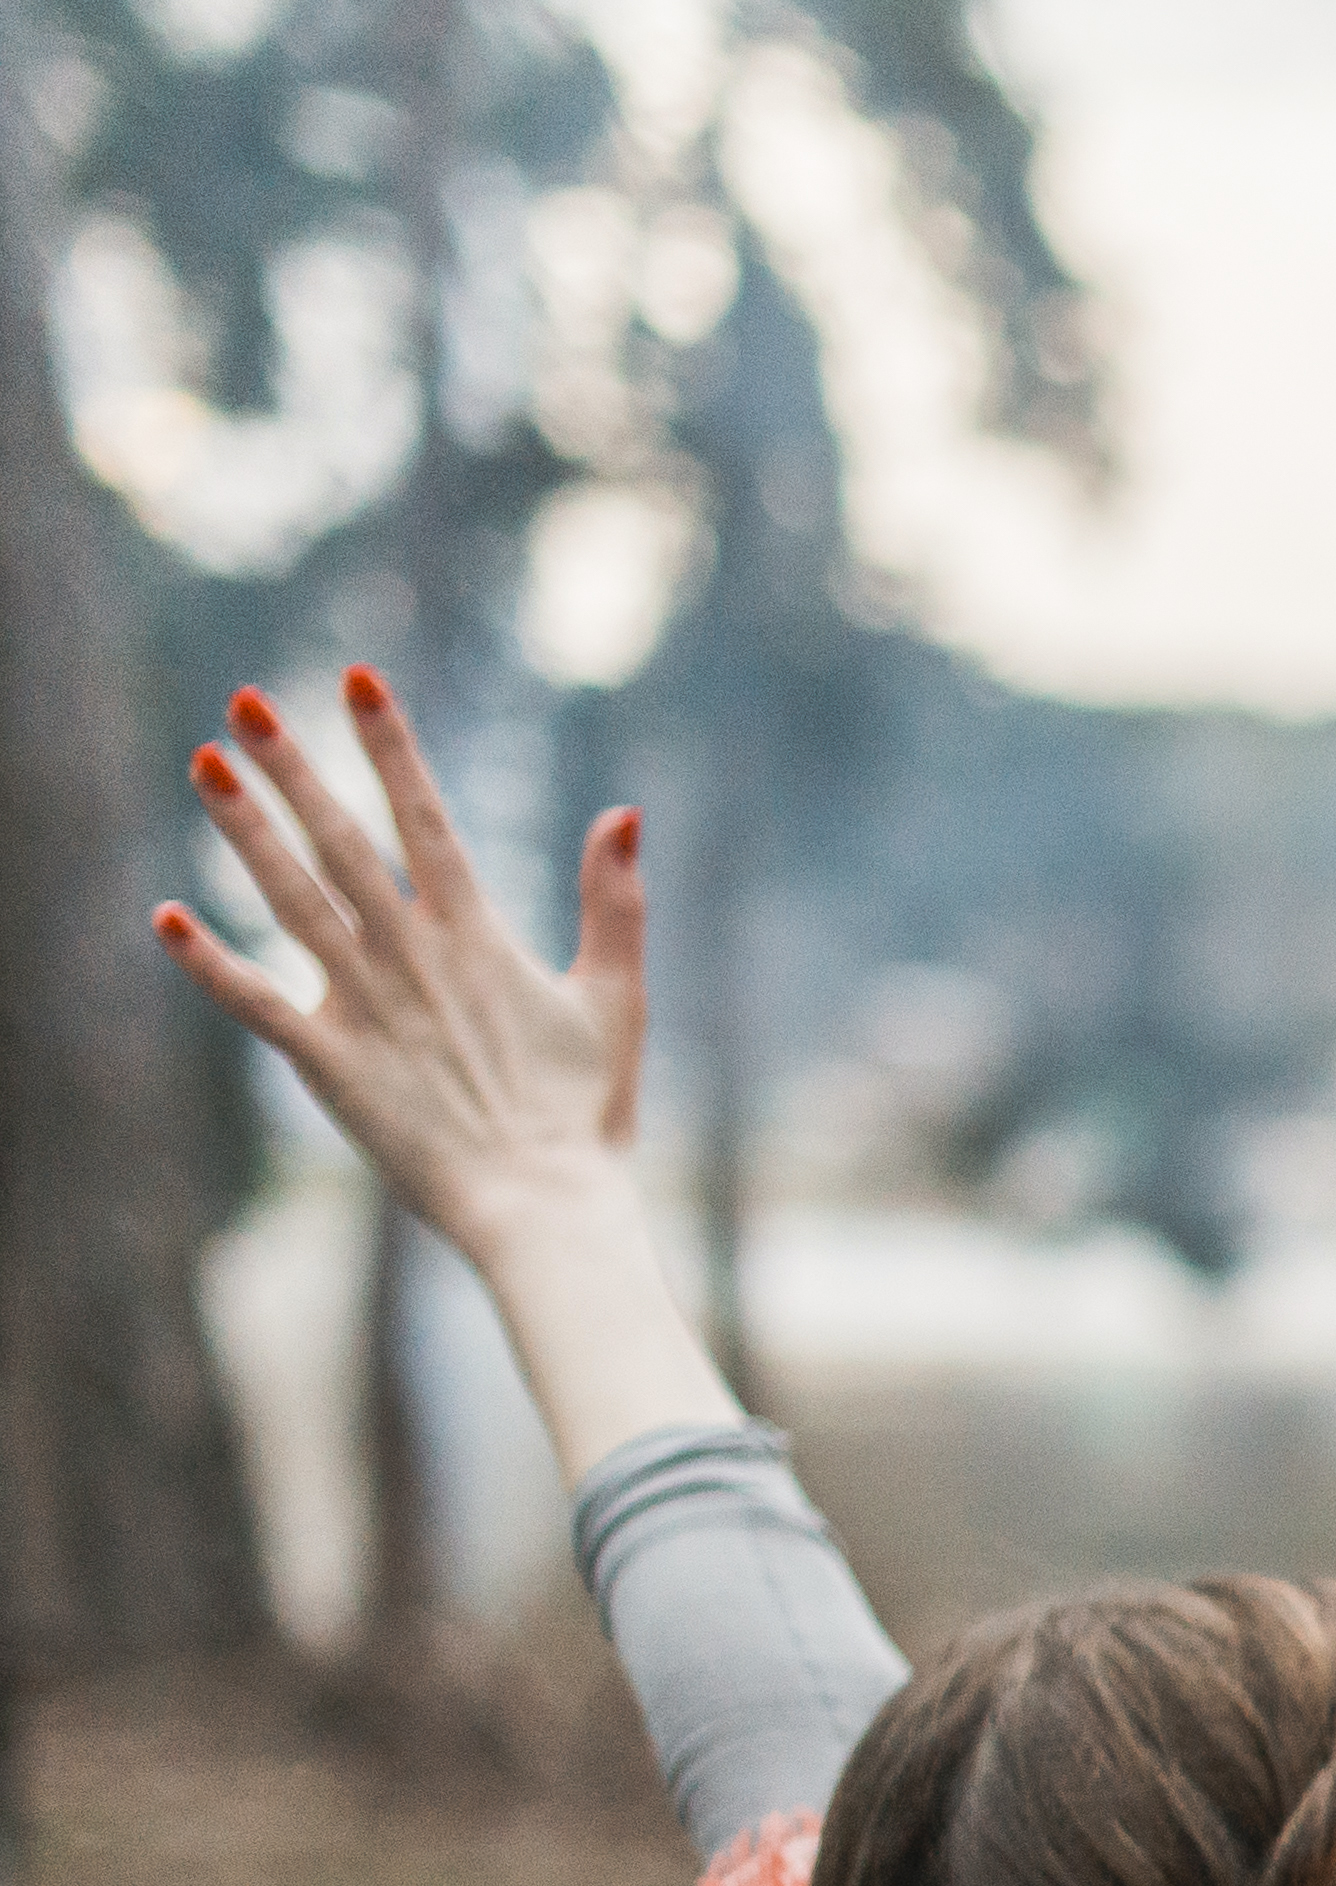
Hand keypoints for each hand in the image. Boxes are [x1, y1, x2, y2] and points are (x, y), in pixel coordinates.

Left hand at [163, 670, 652, 1271]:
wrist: (544, 1206)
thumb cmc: (586, 1113)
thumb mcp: (616, 1001)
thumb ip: (616, 905)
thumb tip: (623, 814)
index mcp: (476, 936)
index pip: (424, 816)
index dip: (388, 744)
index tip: (354, 679)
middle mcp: (411, 956)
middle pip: (340, 841)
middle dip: (292, 767)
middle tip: (245, 701)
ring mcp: (364, 1006)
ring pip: (290, 899)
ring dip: (243, 831)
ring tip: (202, 765)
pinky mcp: (329, 1062)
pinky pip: (255, 1003)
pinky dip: (207, 962)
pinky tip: (163, 916)